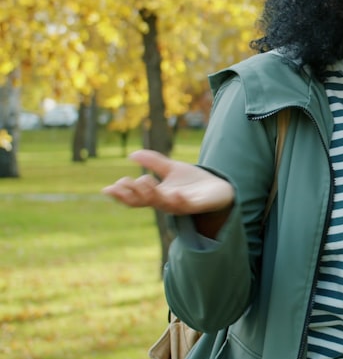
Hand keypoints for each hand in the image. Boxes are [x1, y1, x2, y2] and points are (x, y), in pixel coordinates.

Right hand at [103, 149, 234, 215]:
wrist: (219, 189)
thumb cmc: (193, 181)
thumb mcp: (171, 169)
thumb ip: (154, 162)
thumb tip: (132, 153)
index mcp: (157, 195)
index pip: (135, 198)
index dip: (121, 195)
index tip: (107, 188)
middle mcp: (166, 202)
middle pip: (145, 201)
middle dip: (132, 193)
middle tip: (123, 182)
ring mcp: (181, 205)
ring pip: (162, 203)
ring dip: (152, 194)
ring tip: (143, 181)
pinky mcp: (196, 205)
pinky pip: (186, 205)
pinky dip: (179, 200)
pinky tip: (174, 193)